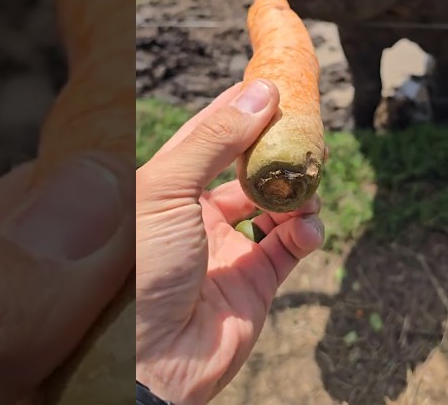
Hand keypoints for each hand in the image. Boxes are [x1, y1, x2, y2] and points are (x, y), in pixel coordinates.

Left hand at [135, 79, 325, 404]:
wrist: (146, 362)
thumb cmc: (139, 270)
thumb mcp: (166, 189)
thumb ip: (215, 140)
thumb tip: (261, 92)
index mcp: (165, 187)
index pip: (210, 134)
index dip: (242, 109)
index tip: (276, 85)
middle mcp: (195, 215)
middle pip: (248, 168)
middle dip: (279, 150)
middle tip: (307, 136)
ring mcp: (226, 250)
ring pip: (277, 204)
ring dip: (298, 191)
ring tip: (308, 186)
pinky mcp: (253, 286)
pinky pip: (290, 247)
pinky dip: (307, 232)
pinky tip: (309, 229)